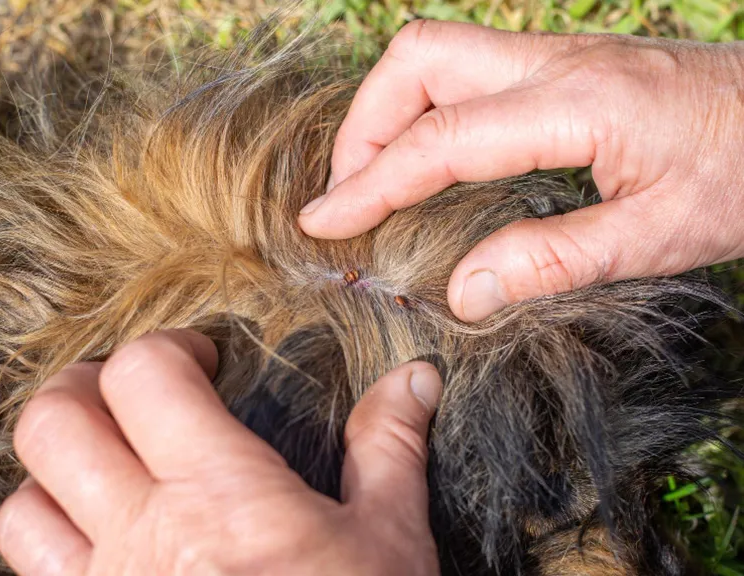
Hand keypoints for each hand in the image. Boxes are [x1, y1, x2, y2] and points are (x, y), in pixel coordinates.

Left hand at [0, 330, 441, 574]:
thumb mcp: (388, 542)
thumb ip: (387, 449)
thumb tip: (412, 380)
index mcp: (220, 496)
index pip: (143, 377)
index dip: (168, 348)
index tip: (203, 360)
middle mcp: (143, 541)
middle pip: (51, 424)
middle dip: (82, 387)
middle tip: (129, 392)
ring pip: (20, 509)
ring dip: (55, 475)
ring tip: (106, 467)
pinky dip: (53, 546)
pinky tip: (105, 542)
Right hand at [298, 20, 743, 321]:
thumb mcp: (660, 237)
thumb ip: (553, 261)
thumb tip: (462, 291)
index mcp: (576, 105)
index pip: (440, 140)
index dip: (370, 183)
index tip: (323, 223)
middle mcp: (555, 63)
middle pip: (418, 60)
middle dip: (364, 126)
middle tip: (349, 193)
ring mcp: (559, 54)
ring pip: (437, 53)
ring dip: (389, 110)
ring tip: (376, 177)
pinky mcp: (566, 63)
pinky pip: (468, 67)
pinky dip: (425, 107)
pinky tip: (431, 154)